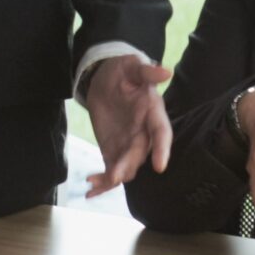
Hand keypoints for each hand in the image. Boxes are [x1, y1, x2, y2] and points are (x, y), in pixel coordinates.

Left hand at [85, 54, 172, 193]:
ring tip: (96, 183)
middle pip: (140, 154)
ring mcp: (128, 145)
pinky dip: (102, 182)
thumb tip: (164, 71)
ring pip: (126, 167)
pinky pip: (111, 170)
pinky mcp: (113, 151)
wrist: (105, 81)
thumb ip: (146, 70)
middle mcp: (144, 133)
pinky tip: (90, 188)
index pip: (161, 132)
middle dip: (128, 166)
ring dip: (113, 178)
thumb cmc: (122, 71)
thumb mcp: (132, 65)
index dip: (162, 149)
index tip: (160, 165)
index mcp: (153, 113)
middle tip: (115, 176)